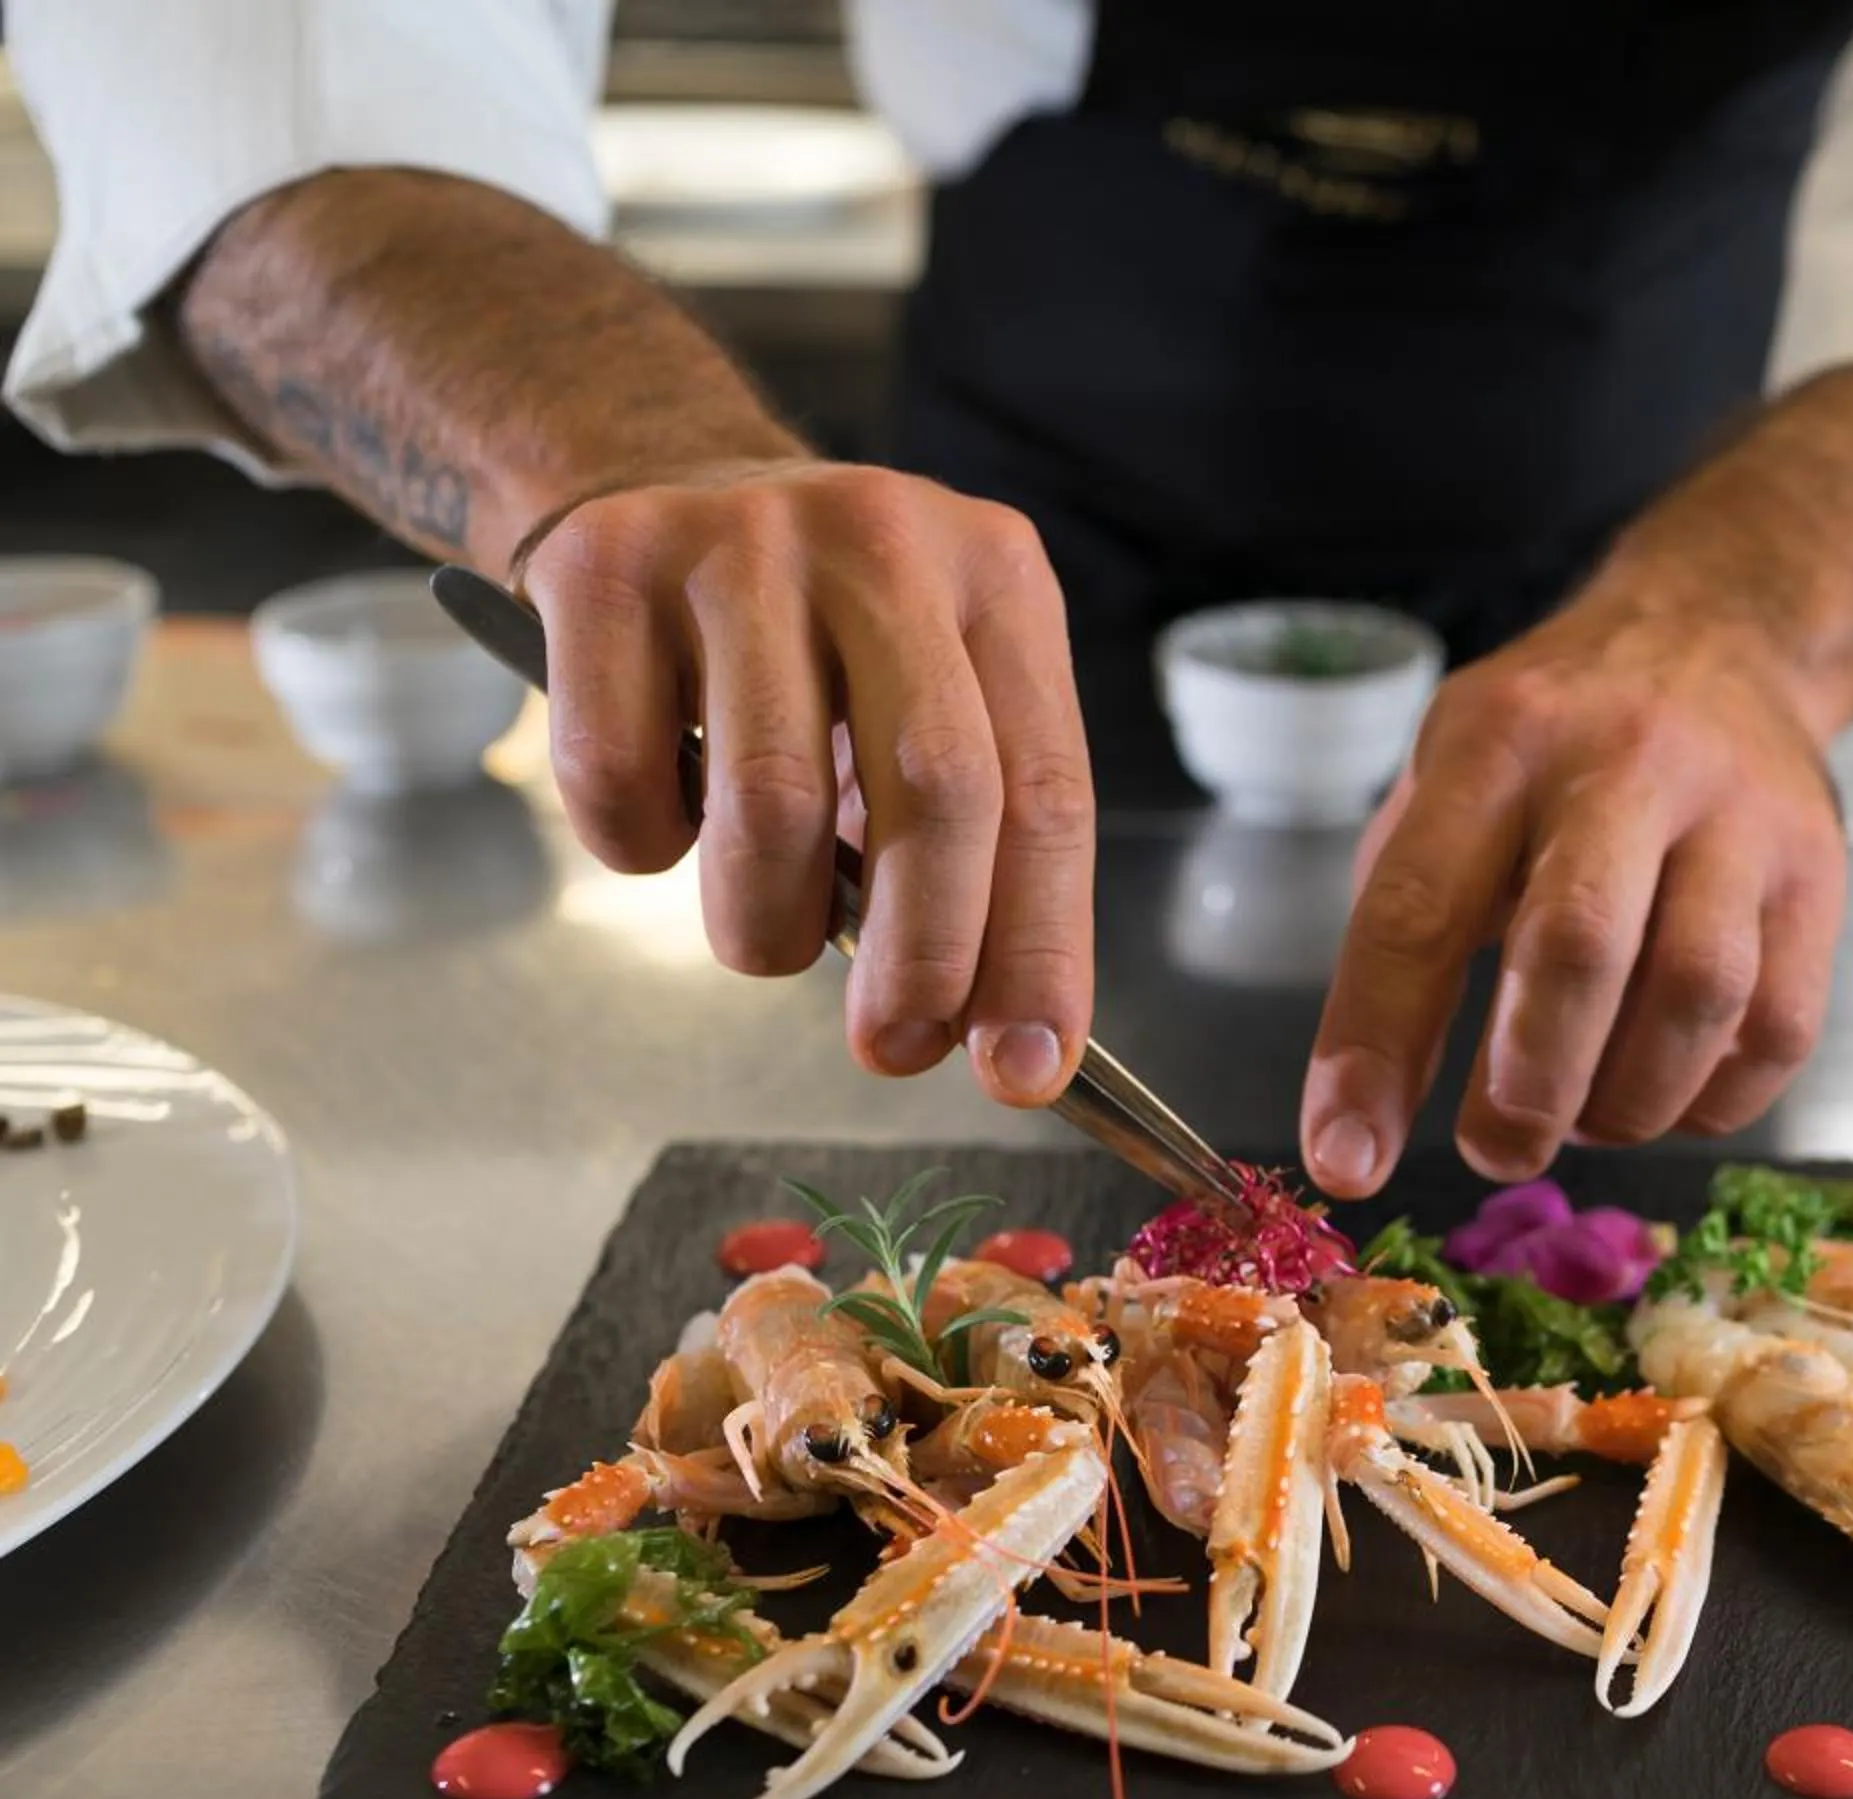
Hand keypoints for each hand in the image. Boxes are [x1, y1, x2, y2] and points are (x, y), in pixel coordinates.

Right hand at [520, 460, 1093, 1104]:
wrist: (654, 475)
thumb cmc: (818, 639)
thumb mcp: (927, 701)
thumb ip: (971, 847)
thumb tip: (995, 1036)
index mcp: (998, 582)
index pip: (1046, 792)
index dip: (1041, 947)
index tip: (1025, 1068)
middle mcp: (884, 543)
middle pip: (937, 789)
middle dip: (923, 957)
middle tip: (893, 1045)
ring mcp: (740, 543)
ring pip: (770, 805)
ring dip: (766, 925)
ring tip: (763, 931)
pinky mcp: (605, 566)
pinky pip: (621, 780)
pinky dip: (641, 848)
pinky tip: (663, 817)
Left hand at [1301, 595, 1845, 1195]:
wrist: (1719, 635)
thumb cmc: (1555, 741)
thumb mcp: (1450, 778)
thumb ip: (1405, 922)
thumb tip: (1362, 1113)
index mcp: (1498, 744)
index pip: (1420, 907)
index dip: (1373, 1047)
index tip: (1346, 1159)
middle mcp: (1624, 763)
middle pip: (1578, 948)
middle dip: (1526, 1086)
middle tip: (1497, 1149)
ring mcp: (1739, 815)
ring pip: (1698, 995)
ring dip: (1627, 1103)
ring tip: (1585, 1116)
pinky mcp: (1818, 874)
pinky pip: (1779, 1026)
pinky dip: (1713, 1100)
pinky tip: (1666, 1094)